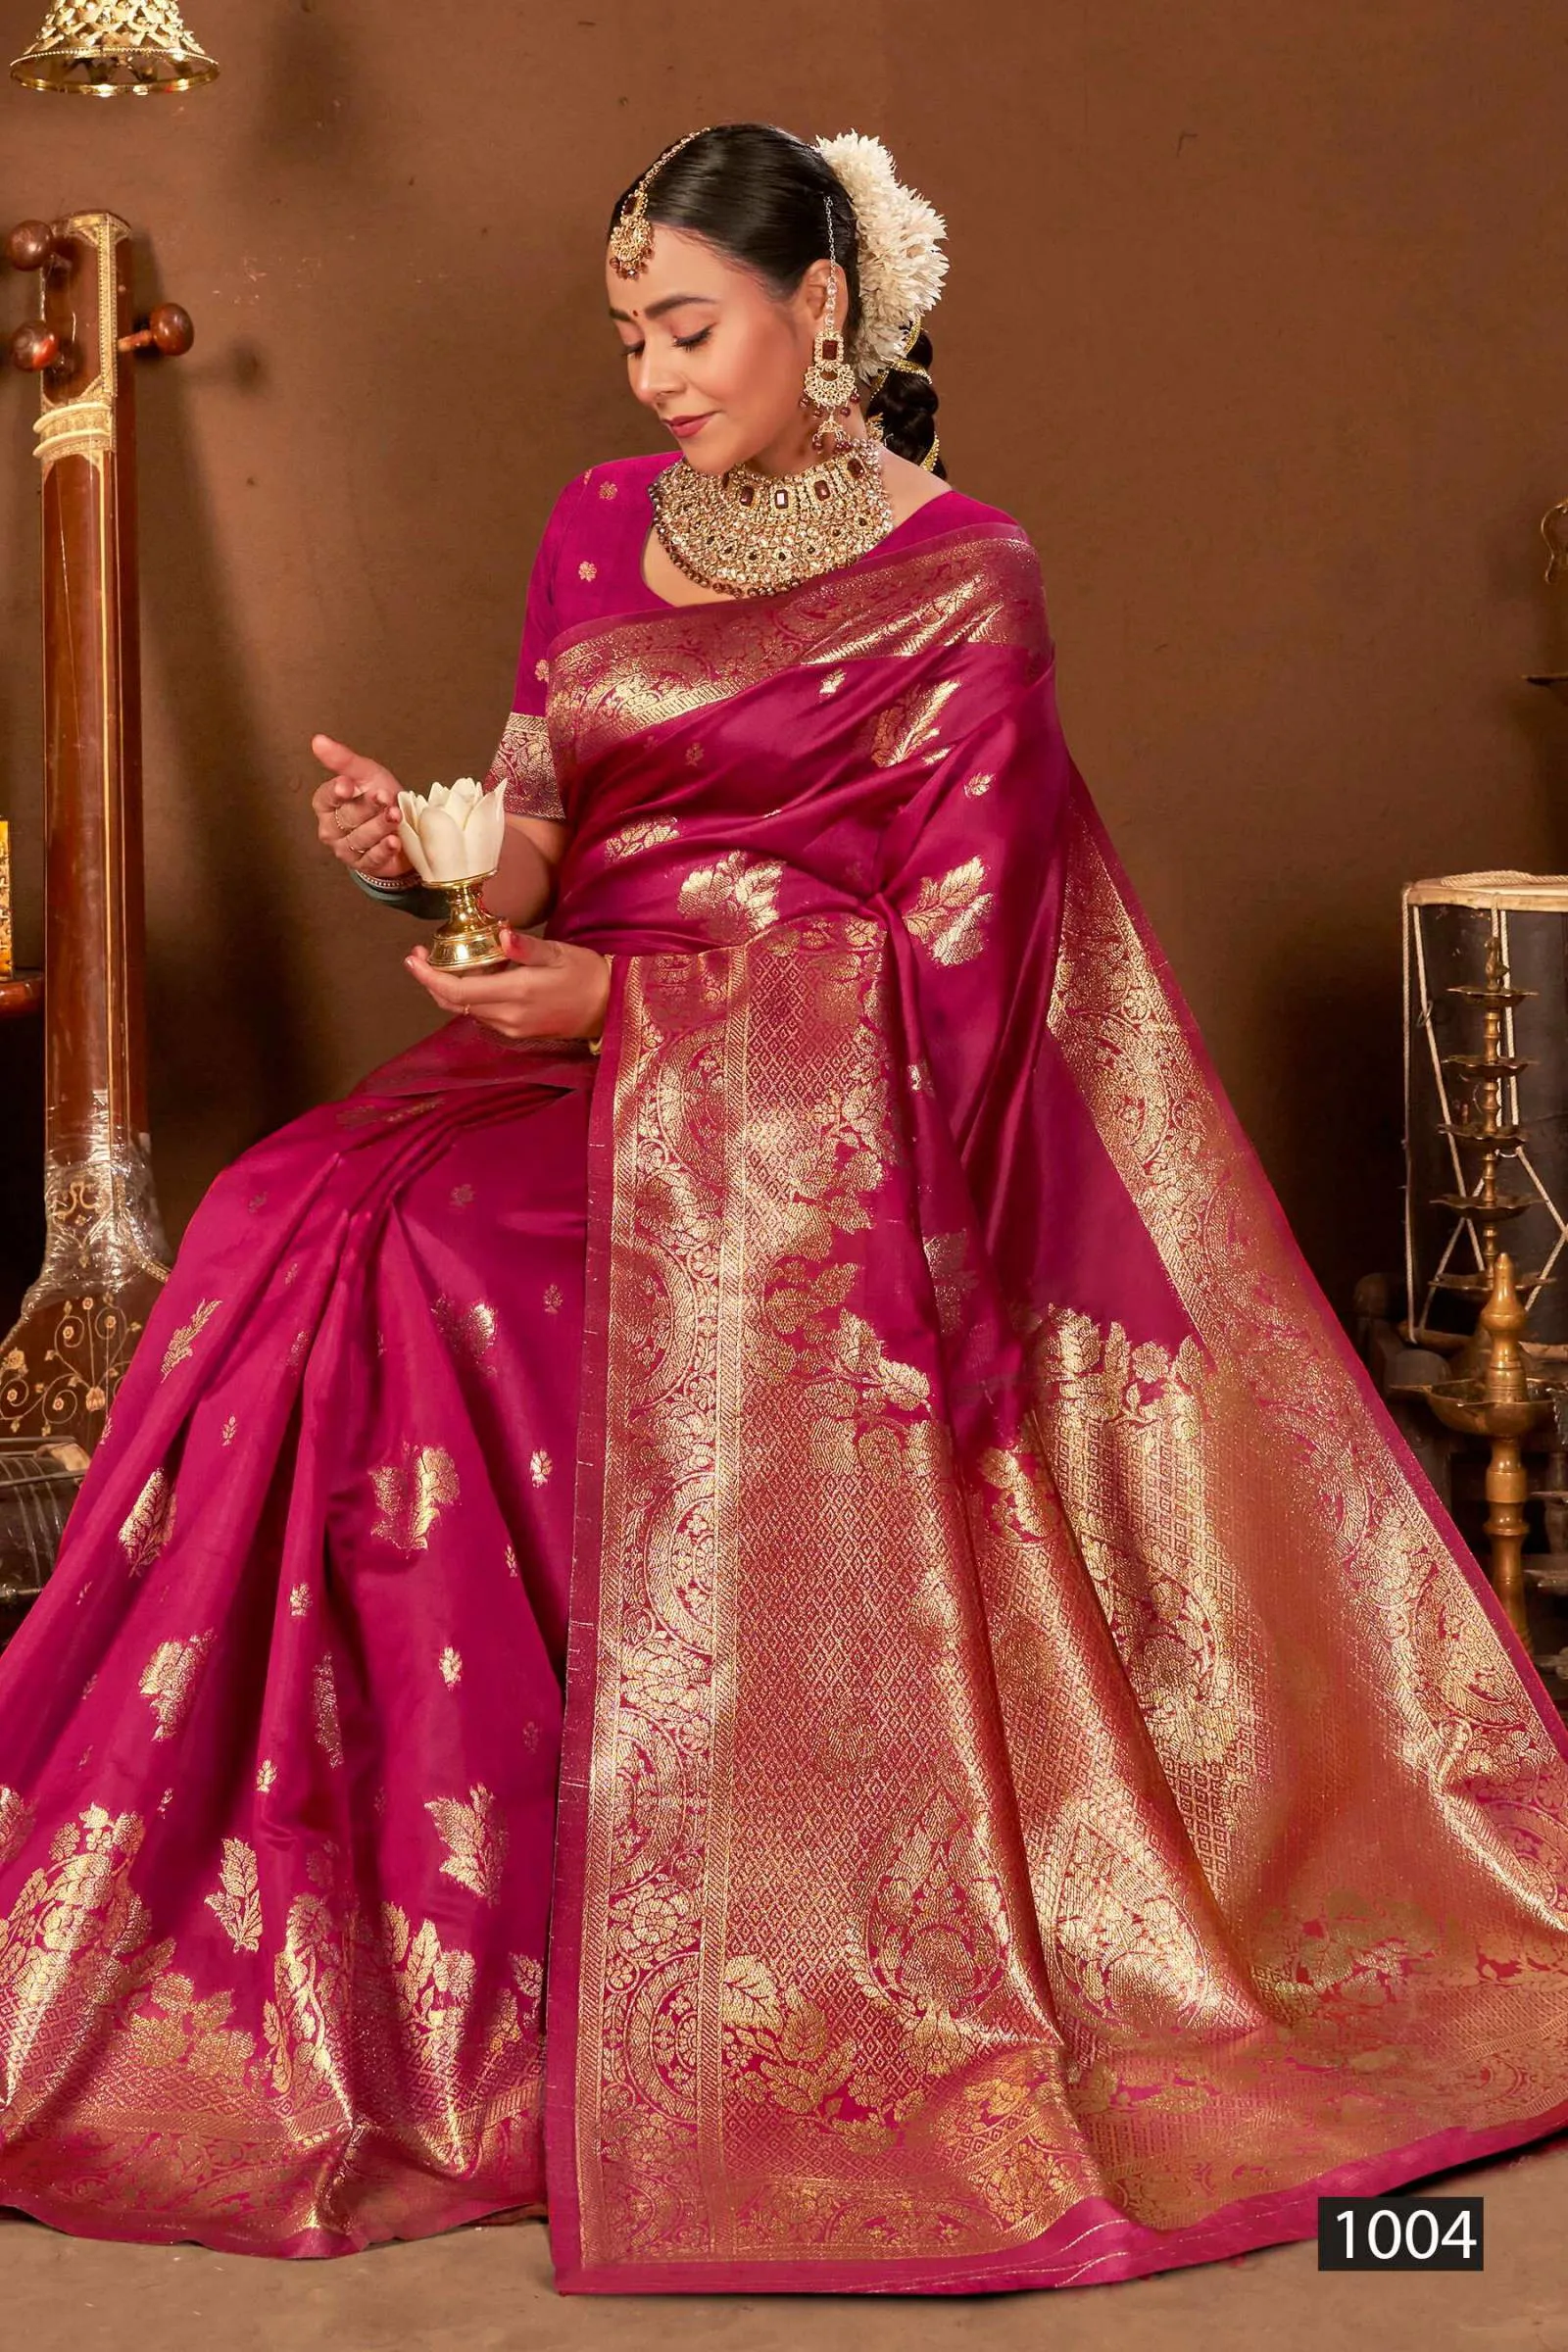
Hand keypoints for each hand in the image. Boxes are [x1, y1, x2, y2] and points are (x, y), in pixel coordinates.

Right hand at [310, 733, 415, 878]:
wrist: (404, 825)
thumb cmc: (380, 797)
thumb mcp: (366, 774)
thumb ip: (343, 760)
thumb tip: (318, 740)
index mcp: (327, 804)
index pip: (326, 798)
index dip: (337, 792)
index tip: (348, 784)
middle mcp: (332, 829)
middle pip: (347, 818)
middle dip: (368, 807)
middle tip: (385, 797)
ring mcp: (346, 849)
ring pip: (360, 838)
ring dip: (380, 826)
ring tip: (396, 816)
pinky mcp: (364, 866)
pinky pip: (371, 858)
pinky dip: (383, 849)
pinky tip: (394, 841)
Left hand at [404, 930, 611, 1043]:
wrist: (608, 1008)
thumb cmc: (586, 974)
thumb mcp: (559, 952)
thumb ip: (526, 947)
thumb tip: (501, 933)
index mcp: (517, 992)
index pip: (458, 992)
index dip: (429, 978)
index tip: (412, 959)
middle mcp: (508, 1015)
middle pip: (454, 1003)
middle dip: (432, 980)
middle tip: (421, 954)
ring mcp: (510, 1027)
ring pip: (466, 1009)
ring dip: (451, 987)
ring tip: (451, 958)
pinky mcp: (515, 1031)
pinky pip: (481, 1013)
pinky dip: (471, 994)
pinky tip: (479, 974)